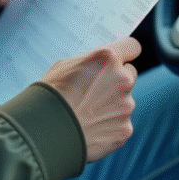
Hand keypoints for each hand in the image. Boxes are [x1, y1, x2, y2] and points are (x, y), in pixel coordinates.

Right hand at [39, 37, 139, 162]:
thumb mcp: (65, 65)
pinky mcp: (125, 128)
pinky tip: (91, 126)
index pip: (132, 47)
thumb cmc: (50, 96)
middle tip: (95, 90)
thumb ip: (91, 61)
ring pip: (125, 100)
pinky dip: (110, 124)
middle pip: (129, 74)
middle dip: (116, 80)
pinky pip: (122, 122)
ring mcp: (126, 106)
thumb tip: (99, 64)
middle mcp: (122, 79)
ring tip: (88, 112)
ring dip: (112, 104)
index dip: (125, 53)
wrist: (46, 132)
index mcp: (107, 59)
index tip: (121, 59)